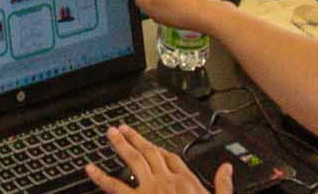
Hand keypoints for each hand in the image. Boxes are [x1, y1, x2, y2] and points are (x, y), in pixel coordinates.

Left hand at [86, 125, 226, 193]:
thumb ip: (222, 185)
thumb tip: (227, 168)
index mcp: (186, 181)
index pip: (171, 158)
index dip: (159, 148)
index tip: (151, 143)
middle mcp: (166, 180)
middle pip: (149, 152)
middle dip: (135, 139)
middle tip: (122, 129)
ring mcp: (149, 189)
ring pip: (133, 160)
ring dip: (121, 145)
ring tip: (110, 134)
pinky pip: (115, 187)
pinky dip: (101, 177)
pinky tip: (90, 169)